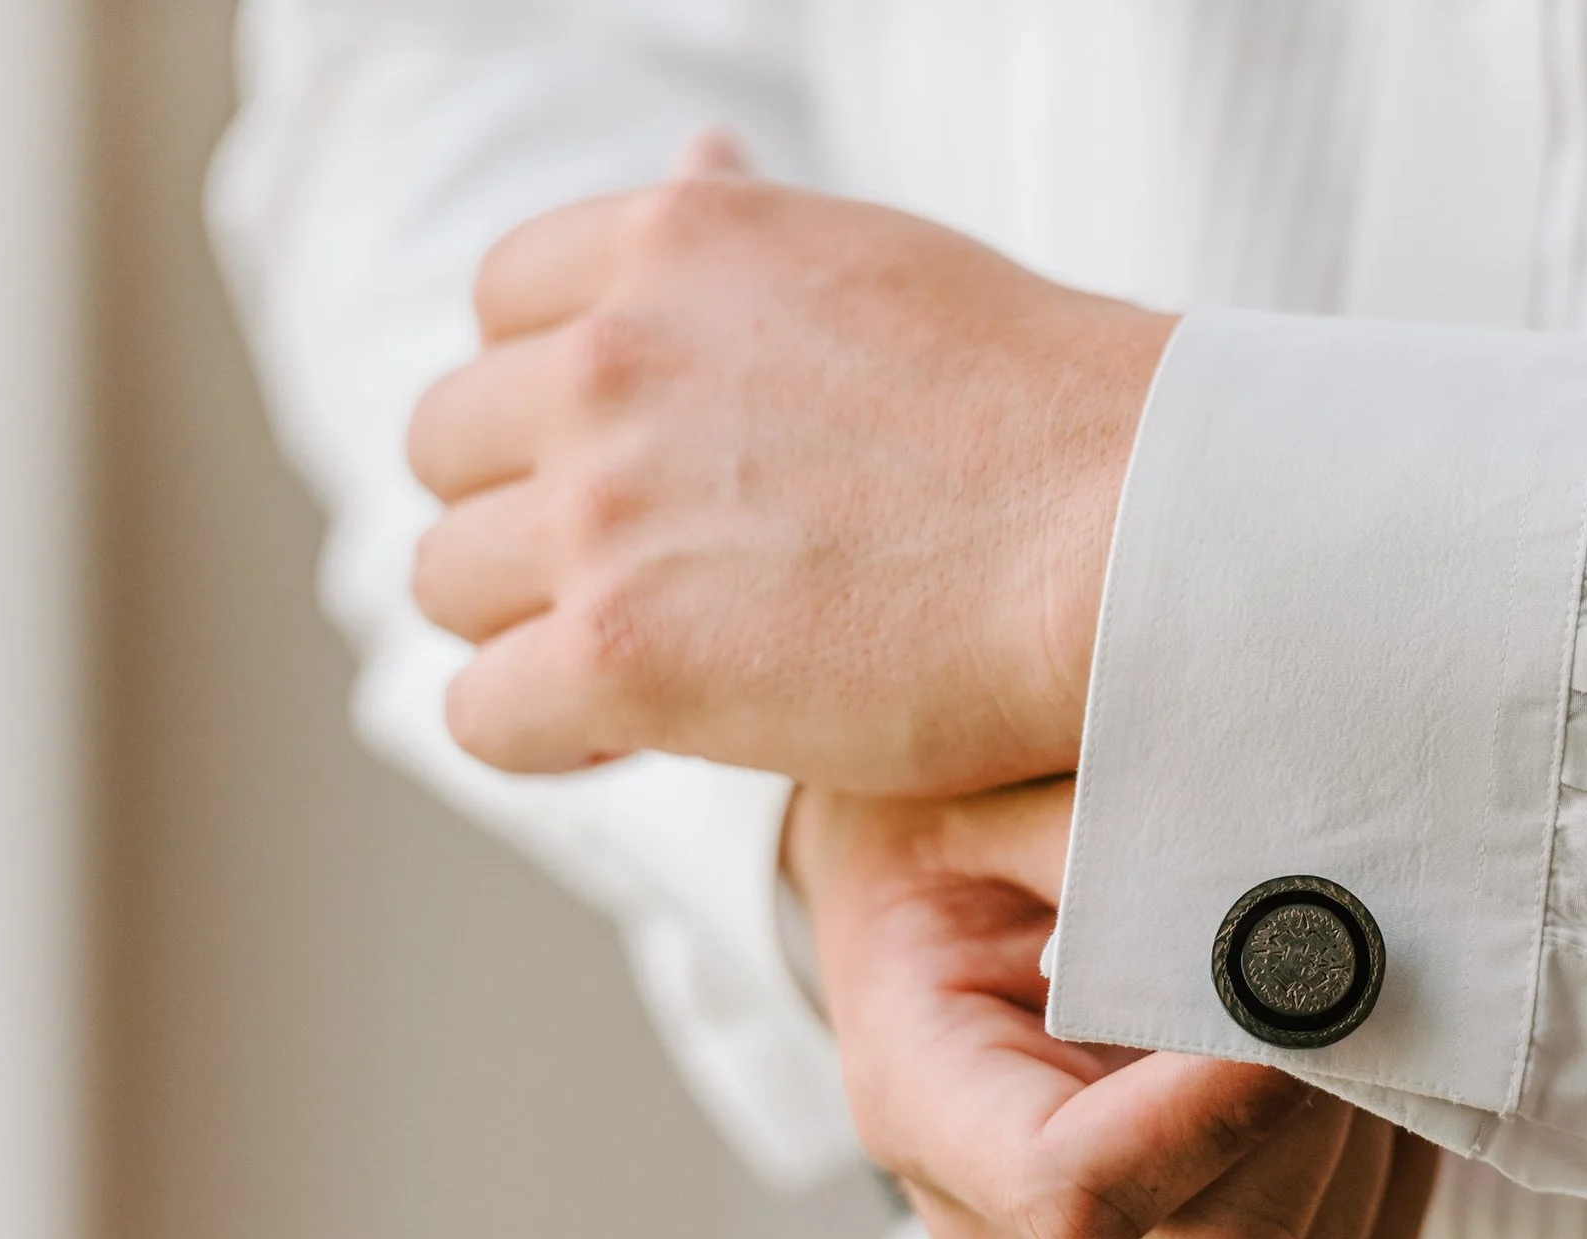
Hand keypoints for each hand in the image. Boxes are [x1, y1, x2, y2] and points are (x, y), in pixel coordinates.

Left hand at [405, 138, 1169, 793]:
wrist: (1141, 534)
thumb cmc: (1053, 414)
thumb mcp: (878, 257)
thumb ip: (753, 234)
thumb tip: (696, 153)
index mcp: (671, 241)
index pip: (501, 307)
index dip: (554, 404)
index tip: (631, 472)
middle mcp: (610, 356)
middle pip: (448, 444)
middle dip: (523, 514)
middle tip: (631, 579)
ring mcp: (604, 503)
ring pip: (445, 580)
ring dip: (528, 626)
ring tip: (641, 668)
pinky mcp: (625, 651)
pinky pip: (480, 711)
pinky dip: (541, 734)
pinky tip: (626, 738)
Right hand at [790, 778, 1439, 1238]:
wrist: (924, 918)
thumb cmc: (945, 855)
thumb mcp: (985, 803)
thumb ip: (1110, 838)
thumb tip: (1274, 875)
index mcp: (927, 1110)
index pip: (1075, 1190)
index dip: (1214, 1114)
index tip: (1306, 990)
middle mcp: (1008, 1230)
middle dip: (1319, 1109)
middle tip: (1355, 966)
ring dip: (1365, 1134)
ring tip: (1355, 996)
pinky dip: (1388, 1160)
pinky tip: (1357, 1051)